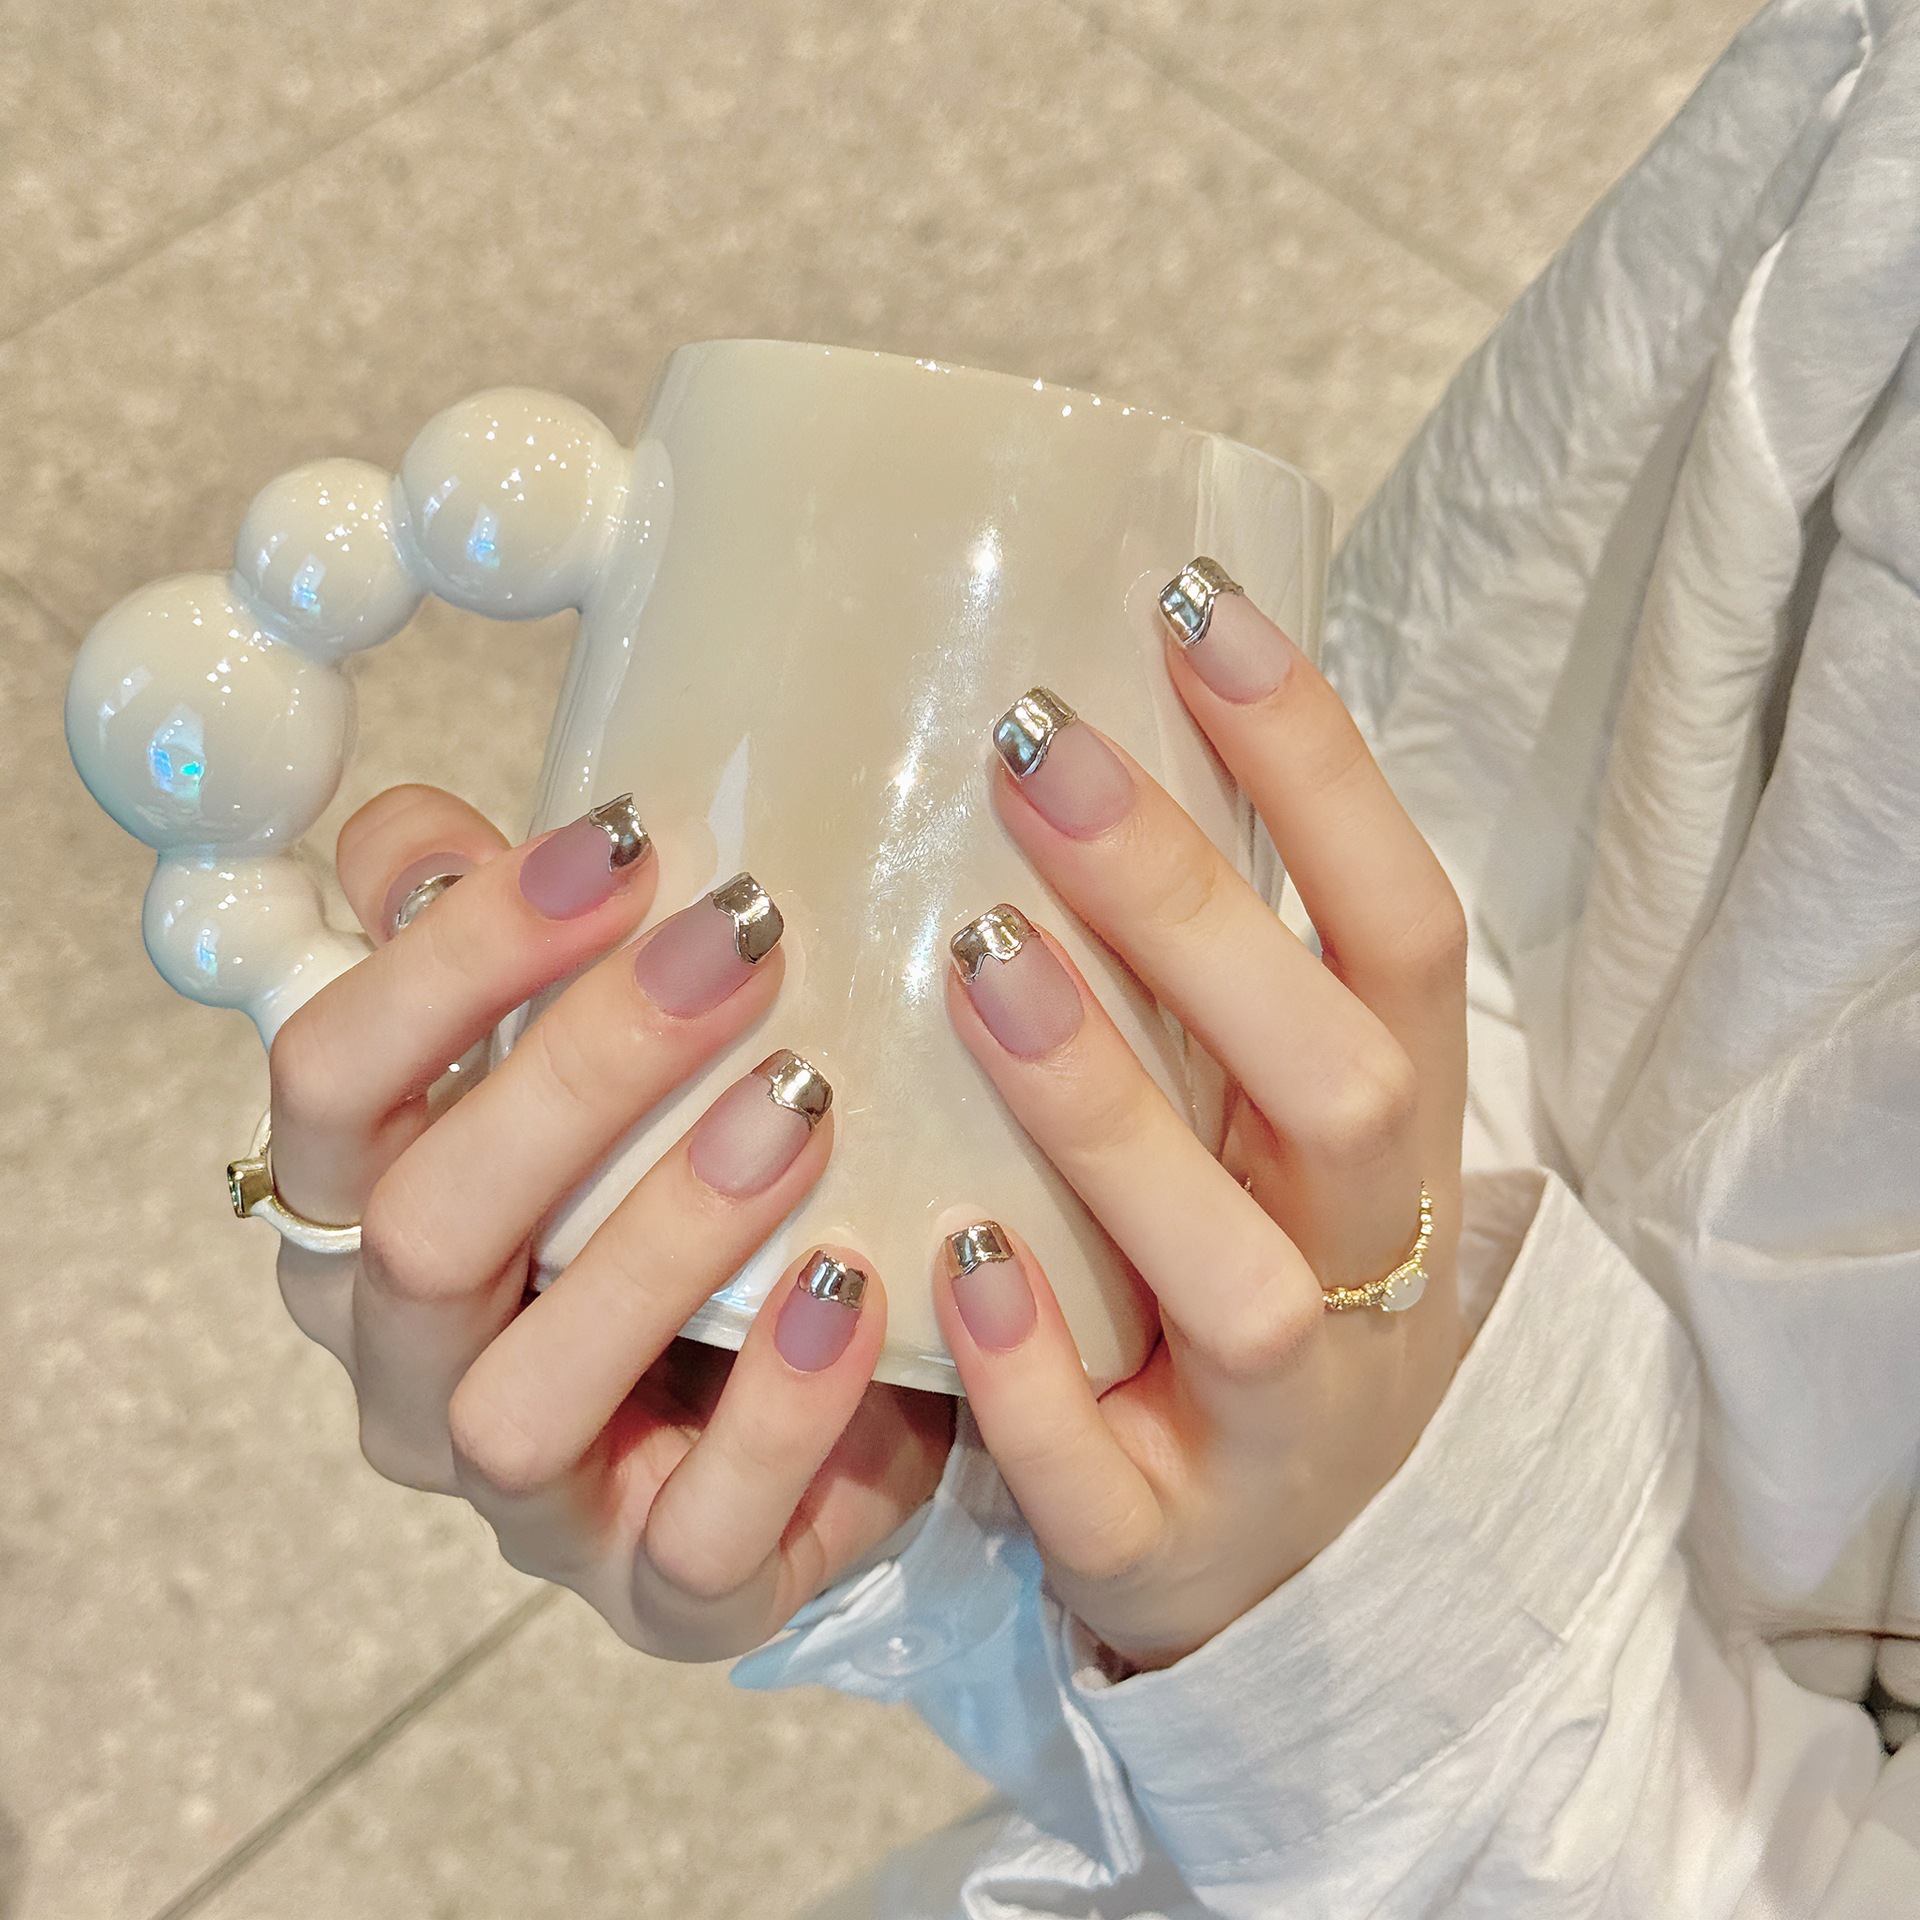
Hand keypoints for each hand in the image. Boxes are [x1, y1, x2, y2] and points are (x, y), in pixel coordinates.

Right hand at [265, 784, 950, 1659]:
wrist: (840, 1359)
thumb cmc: (693, 1169)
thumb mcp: (603, 1045)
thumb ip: (503, 942)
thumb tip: (420, 841)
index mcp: (365, 1213)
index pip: (331, 1079)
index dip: (455, 954)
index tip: (621, 844)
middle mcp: (409, 1364)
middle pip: (425, 1229)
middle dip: (583, 1071)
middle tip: (743, 942)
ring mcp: (523, 1498)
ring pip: (522, 1400)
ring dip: (664, 1235)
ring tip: (801, 1101)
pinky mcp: (657, 1591)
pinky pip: (690, 1538)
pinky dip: (777, 1411)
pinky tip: (856, 1287)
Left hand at [937, 583, 1467, 1670]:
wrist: (1296, 1542)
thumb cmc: (1245, 1254)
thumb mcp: (1267, 1110)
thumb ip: (1202, 965)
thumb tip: (1064, 718)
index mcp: (1392, 1124)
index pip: (1399, 926)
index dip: (1318, 768)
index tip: (1192, 606)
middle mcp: (1366, 1256)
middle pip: (1333, 1080)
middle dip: (1195, 914)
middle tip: (1038, 754)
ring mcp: (1284, 1414)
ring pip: (1237, 1277)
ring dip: (1112, 1116)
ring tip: (980, 962)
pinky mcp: (1174, 1538)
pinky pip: (1110, 1473)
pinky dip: (1037, 1373)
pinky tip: (946, 1259)